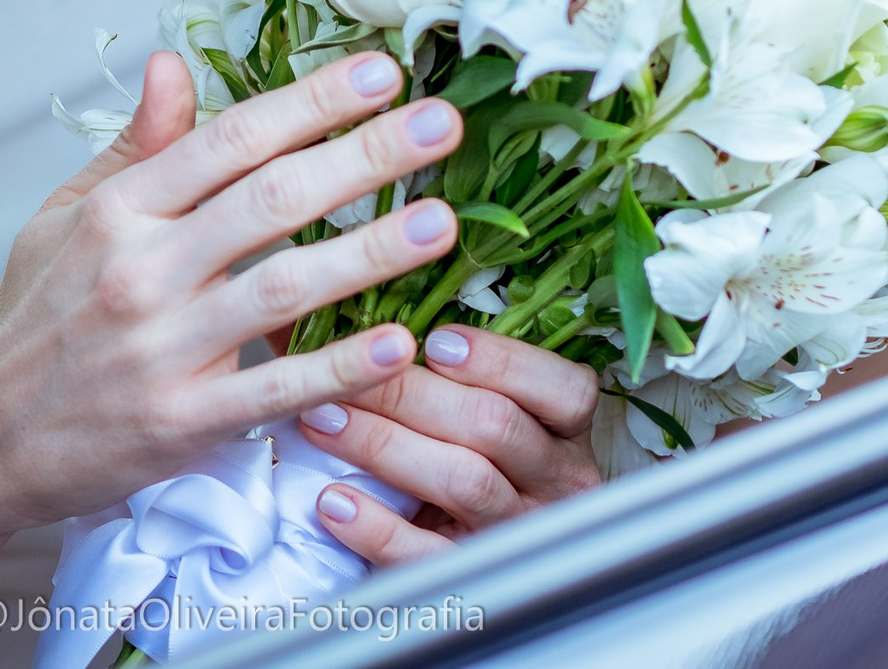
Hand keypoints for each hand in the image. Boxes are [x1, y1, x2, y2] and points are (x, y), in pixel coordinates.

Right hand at [0, 49, 466, 543]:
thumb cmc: (32, 322)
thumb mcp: (66, 218)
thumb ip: (135, 146)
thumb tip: (174, 63)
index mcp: (119, 210)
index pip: (230, 138)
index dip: (309, 101)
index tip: (378, 72)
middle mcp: (141, 270)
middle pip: (271, 198)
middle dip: (365, 155)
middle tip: (442, 124)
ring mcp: (162, 348)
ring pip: (284, 287)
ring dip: (370, 252)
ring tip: (441, 221)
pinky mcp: (181, 422)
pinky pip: (275, 389)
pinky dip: (339, 367)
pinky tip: (397, 343)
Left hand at [297, 324, 601, 564]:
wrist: (480, 561)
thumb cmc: (466, 452)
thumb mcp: (476, 407)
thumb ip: (441, 364)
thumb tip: (357, 308)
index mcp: (564, 431)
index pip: (565, 391)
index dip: (503, 362)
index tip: (436, 342)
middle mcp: (554, 482)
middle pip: (496, 426)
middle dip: (412, 394)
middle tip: (345, 371)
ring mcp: (516, 533)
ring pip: (463, 480)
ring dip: (384, 445)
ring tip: (322, 420)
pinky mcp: (473, 579)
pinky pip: (428, 555)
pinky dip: (377, 527)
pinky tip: (334, 501)